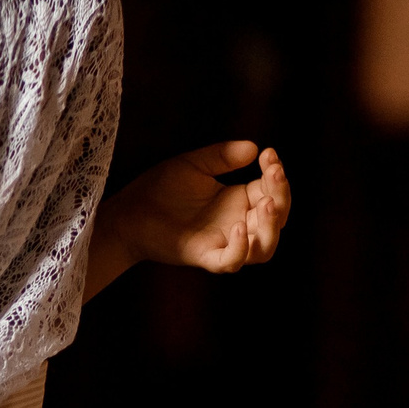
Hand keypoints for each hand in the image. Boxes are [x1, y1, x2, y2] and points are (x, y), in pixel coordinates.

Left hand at [91, 141, 290, 292]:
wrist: (126, 213)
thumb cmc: (158, 190)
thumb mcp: (192, 165)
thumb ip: (221, 156)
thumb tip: (254, 147)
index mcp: (238, 200)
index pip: (272, 191)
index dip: (276, 175)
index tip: (268, 154)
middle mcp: (237, 223)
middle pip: (277, 218)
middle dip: (282, 195)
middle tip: (274, 173)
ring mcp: (222, 242)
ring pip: (265, 247)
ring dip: (272, 227)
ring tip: (267, 203)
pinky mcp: (204, 256)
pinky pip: (231, 261)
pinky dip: (241, 249)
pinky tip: (238, 226)